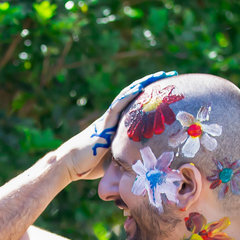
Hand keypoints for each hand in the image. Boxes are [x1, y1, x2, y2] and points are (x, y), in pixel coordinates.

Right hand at [56, 70, 177, 180]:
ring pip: (128, 97)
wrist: (70, 164)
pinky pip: (118, 107)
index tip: (167, 91)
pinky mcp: (104, 124)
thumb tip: (144, 164)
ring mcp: (108, 120)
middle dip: (152, 86)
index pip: (136, 108)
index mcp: (117, 126)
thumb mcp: (114, 160)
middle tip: (170, 75)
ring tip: (160, 74)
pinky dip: (128, 96)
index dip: (151, 99)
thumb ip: (127, 156)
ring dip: (144, 84)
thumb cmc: (89, 166)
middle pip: (135, 97)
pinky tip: (139, 86)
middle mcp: (114, 119)